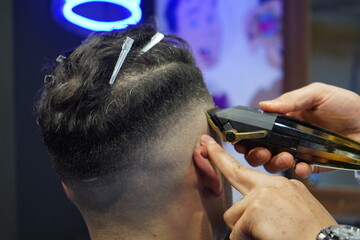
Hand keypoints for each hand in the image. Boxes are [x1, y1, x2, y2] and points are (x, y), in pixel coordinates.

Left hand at [201, 135, 336, 239]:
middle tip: (205, 142)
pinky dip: (246, 239)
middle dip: (217, 157)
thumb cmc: (313, 233)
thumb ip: (272, 201)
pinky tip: (265, 238)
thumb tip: (252, 210)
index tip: (211, 144)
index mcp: (283, 185)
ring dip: (244, 230)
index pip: (251, 169)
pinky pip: (236, 232)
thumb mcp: (296, 209)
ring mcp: (262, 196)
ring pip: (234, 215)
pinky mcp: (254, 210)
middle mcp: (272, 185)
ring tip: (268, 235)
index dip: (227, 158)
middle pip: (235, 172)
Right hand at [236, 82, 359, 176]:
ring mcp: (299, 152)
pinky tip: (303, 167)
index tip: (240, 140)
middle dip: (255, 154)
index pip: (259, 130)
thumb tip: (264, 105)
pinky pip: (299, 173)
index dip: (247, 136)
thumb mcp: (318, 94)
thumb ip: (292, 99)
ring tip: (288, 157)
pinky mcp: (314, 165)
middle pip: (261, 150)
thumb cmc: (345, 105)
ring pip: (275, 164)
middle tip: (262, 152)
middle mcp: (287, 137)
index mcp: (284, 119)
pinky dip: (298, 172)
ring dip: (275, 163)